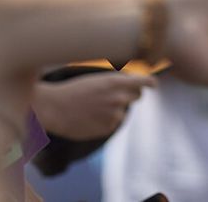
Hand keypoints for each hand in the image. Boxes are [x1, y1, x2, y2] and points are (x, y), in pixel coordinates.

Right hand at [32, 73, 154, 140]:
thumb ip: (117, 83)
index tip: (153, 84)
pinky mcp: (108, 128)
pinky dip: (104, 121)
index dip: (150, 83)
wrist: (54, 108)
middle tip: (113, 95)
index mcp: (117, 82)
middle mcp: (120, 98)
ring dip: (114, 109)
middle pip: (137, 96)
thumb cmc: (74, 90)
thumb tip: (133, 87)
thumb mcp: (97, 80)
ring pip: (123, 111)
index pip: (145, 82)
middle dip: (130, 95)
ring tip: (93, 107)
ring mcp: (115, 114)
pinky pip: (113, 123)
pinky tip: (89, 117)